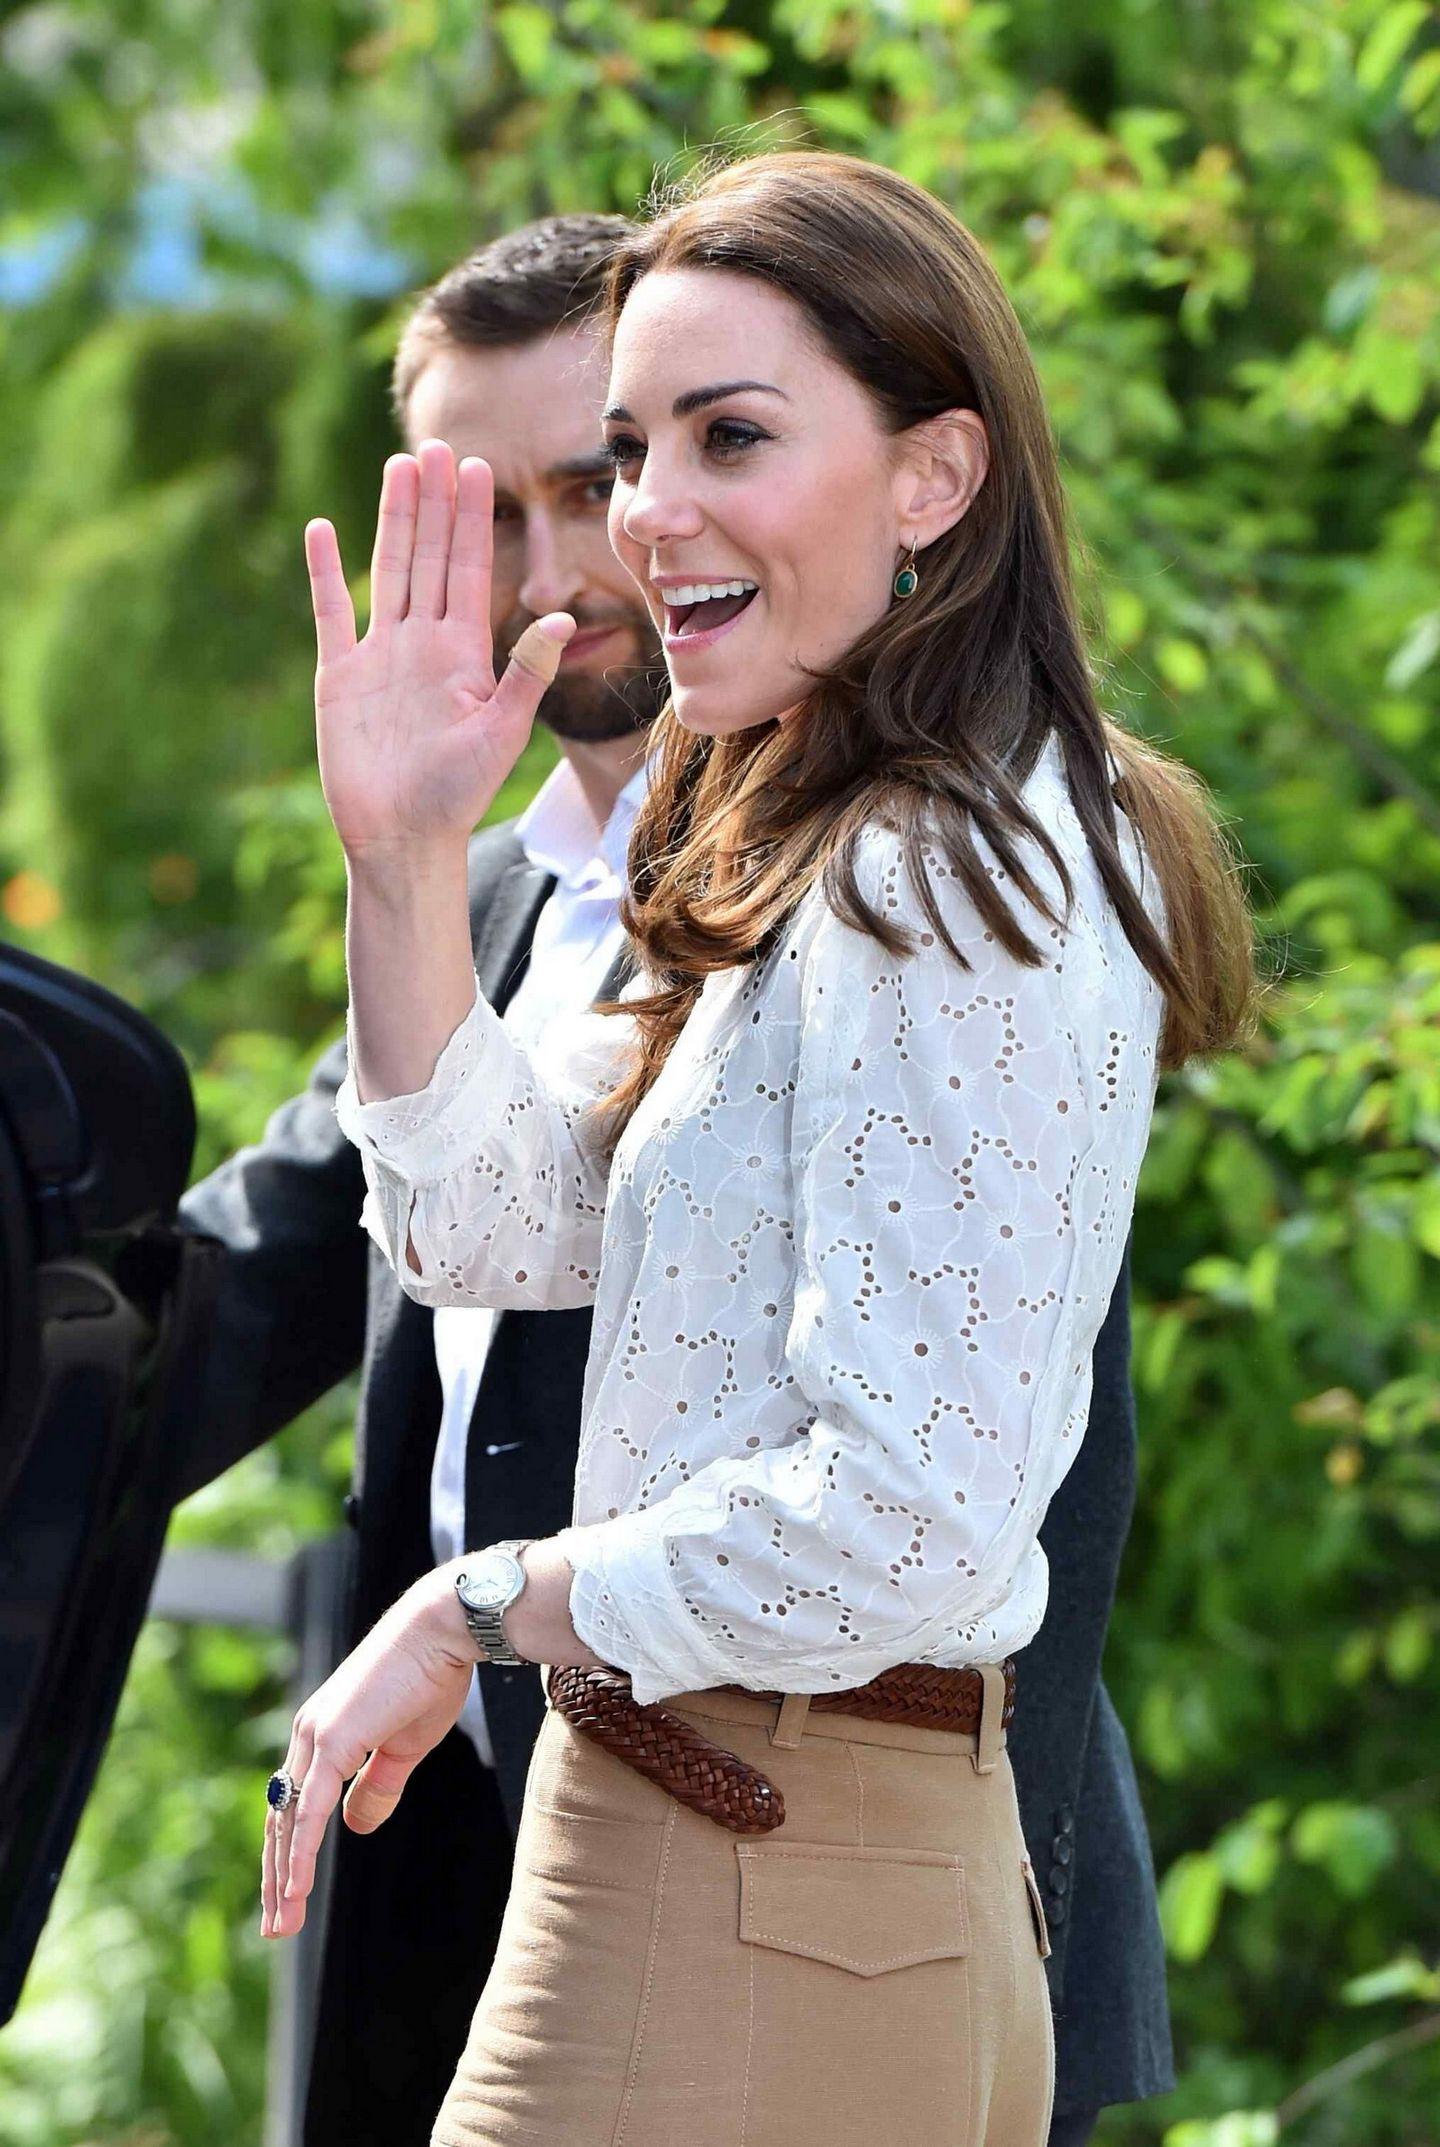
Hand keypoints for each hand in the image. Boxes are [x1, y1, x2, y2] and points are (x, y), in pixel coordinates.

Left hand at [261, 1570, 474, 1939]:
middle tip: (277, 1928)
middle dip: (277, 1877)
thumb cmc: (430, 1678)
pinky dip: (301, 1852)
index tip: (289, 1896)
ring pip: (289, 1821)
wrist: (442, 1631)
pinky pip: (310, 1809)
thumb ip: (376, 1787)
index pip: (294, 1805)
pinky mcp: (331, 1740)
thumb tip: (353, 1828)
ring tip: (283, 1924)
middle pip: (281, 1819)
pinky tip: (297, 1888)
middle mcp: (308, 1736)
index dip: (289, 1852)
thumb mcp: (402, 1747)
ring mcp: (315, 1736)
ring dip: (284, 1876)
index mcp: (322, 1736)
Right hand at [306, 439, 574, 856]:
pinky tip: (322, 529)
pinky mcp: (339, 676)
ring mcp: (379, 655)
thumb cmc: (457, 795)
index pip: (469, 569)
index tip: (478, 468)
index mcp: (464, 653)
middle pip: (429, 556)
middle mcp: (423, 644)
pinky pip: (331, 613)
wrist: (402, 838)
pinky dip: (326, 573)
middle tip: (436, 444)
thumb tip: (562, 620)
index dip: (472, 520)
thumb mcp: (500, 733)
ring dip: (392, 520)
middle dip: (434, 502)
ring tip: (398, 466)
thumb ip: (525, 674)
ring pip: (388, 570)